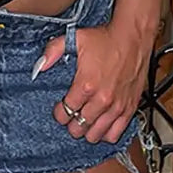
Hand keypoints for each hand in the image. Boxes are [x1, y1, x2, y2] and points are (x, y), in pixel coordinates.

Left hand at [37, 21, 152, 143]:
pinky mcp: (130, 108)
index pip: (65, 112)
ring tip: (84, 121)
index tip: (60, 109)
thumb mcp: (75, 38)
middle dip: (71, 123)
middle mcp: (101, 99)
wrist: (133, 37)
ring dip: (87, 131)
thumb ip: (53, 51)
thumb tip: (40, 66)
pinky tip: (101, 125)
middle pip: (79, 127)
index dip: (59, 113)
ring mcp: (117, 106)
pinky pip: (116, 134)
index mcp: (86, 85)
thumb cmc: (107, 39)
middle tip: (71, 116)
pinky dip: (106, 133)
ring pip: (96, 135)